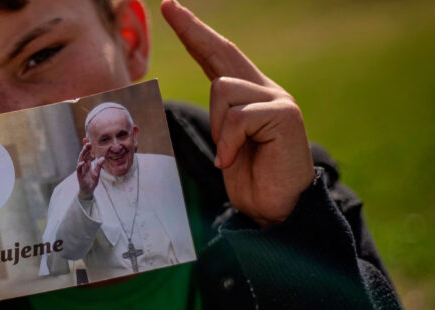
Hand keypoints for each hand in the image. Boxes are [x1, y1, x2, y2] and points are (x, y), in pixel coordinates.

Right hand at [76, 143, 103, 199]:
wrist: (88, 190)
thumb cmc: (92, 181)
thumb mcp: (97, 172)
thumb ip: (98, 165)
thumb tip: (103, 158)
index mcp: (87, 164)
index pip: (87, 155)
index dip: (87, 148)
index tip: (89, 142)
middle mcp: (83, 166)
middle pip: (83, 156)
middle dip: (85, 149)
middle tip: (88, 143)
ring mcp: (81, 170)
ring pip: (80, 160)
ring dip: (82, 155)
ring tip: (85, 149)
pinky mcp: (80, 176)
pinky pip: (79, 170)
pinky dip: (80, 166)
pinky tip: (82, 162)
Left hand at [161, 0, 314, 226]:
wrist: (276, 209)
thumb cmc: (252, 179)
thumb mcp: (226, 142)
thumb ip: (222, 115)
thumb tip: (214, 86)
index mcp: (247, 96)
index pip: (216, 57)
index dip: (194, 33)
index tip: (171, 9)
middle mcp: (264, 89)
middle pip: (222, 52)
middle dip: (192, 29)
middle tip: (168, 6)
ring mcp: (276, 98)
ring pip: (221, 88)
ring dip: (217, 126)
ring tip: (230, 153)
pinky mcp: (284, 113)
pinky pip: (237, 116)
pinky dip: (228, 142)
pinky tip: (233, 160)